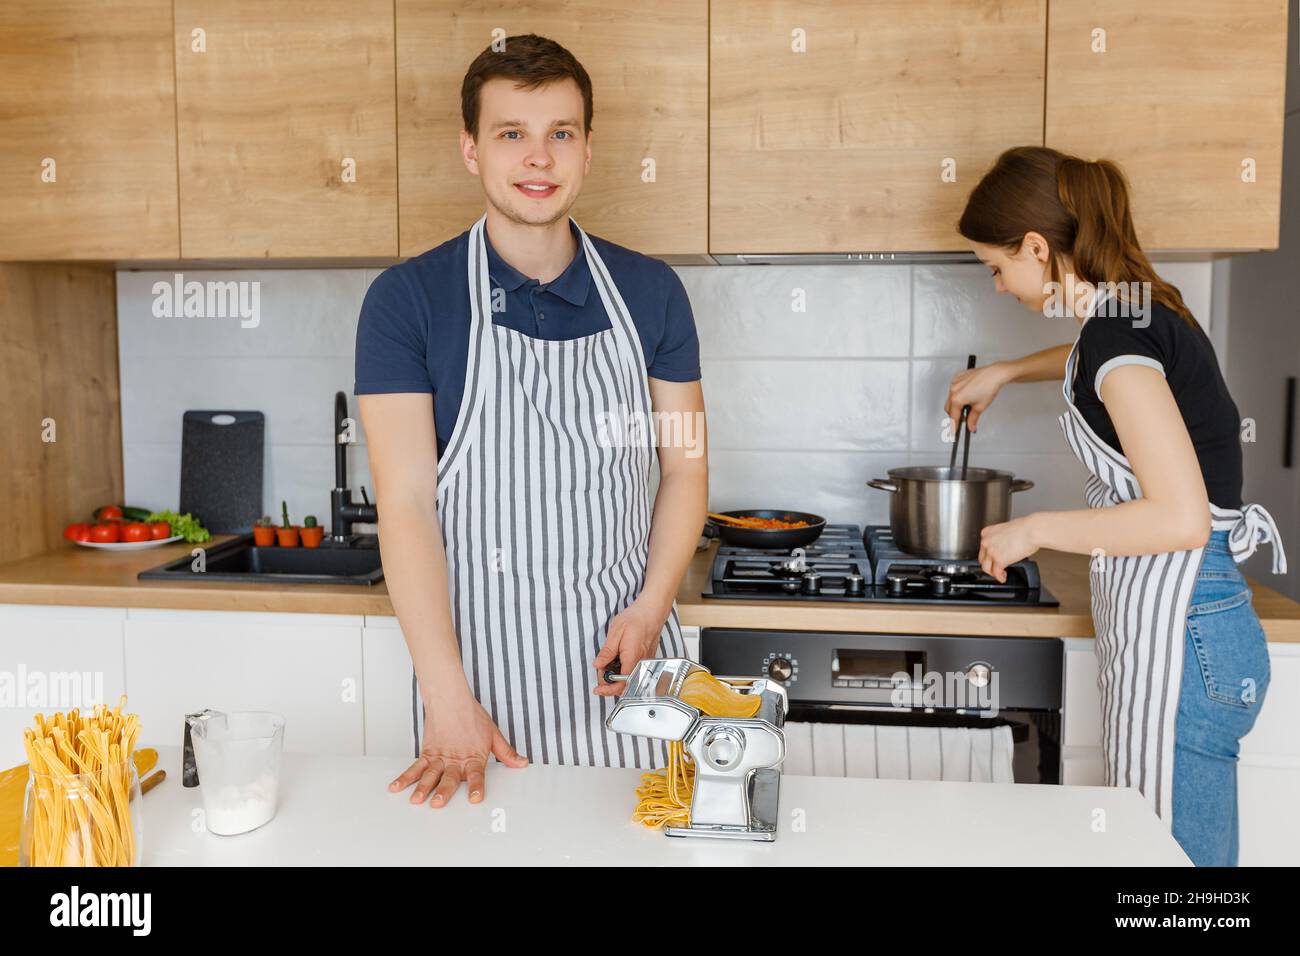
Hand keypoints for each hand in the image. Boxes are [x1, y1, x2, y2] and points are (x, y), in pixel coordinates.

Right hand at [388, 692, 527, 807]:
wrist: (451, 698)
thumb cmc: (472, 716)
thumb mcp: (494, 734)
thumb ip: (506, 753)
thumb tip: (522, 763)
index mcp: (474, 757)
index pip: (477, 774)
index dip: (477, 786)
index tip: (476, 798)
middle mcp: (455, 760)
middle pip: (449, 777)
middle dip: (443, 791)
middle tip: (437, 803)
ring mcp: (439, 757)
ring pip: (430, 774)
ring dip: (422, 787)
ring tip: (416, 800)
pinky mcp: (427, 753)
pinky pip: (415, 766)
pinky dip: (405, 777)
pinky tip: (396, 787)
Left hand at [593, 600, 665, 696]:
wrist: (651, 612)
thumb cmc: (635, 618)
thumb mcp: (615, 632)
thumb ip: (607, 651)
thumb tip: (598, 665)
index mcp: (632, 658)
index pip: (621, 684)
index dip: (608, 689)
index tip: (598, 689)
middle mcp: (641, 664)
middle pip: (626, 686)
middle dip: (610, 685)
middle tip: (600, 674)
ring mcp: (645, 663)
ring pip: (630, 681)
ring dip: (617, 679)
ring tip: (607, 668)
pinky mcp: (646, 661)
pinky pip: (635, 673)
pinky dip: (624, 674)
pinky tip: (616, 664)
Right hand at [946, 362, 1011, 434]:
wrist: (994, 374)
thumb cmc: (989, 387)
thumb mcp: (980, 407)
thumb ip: (972, 420)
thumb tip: (970, 426)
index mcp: (957, 399)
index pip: (953, 416)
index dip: (954, 425)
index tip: (955, 431)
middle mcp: (953, 390)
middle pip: (948, 408)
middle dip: (955, 415)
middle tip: (965, 418)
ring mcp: (954, 383)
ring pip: (950, 398)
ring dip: (956, 404)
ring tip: (967, 405)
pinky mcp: (958, 377)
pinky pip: (953, 388)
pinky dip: (957, 394)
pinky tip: (967, 395)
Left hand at [978, 516, 1039, 583]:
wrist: (1031, 531)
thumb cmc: (1025, 528)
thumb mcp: (1006, 530)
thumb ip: (1001, 539)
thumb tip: (1004, 546)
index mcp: (987, 533)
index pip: (983, 548)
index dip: (988, 556)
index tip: (992, 559)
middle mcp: (986, 542)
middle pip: (982, 558)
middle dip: (989, 565)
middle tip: (995, 568)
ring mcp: (991, 551)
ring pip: (986, 567)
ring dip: (992, 573)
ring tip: (999, 575)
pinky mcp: (999, 560)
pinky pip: (996, 573)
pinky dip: (1000, 577)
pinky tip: (1003, 578)